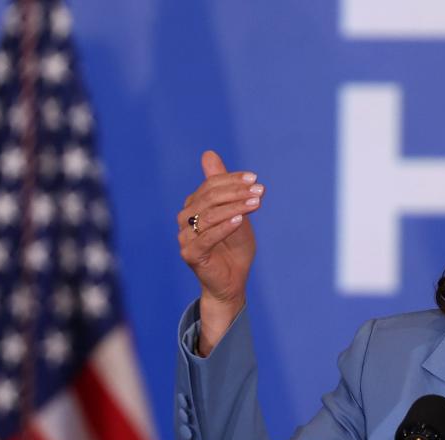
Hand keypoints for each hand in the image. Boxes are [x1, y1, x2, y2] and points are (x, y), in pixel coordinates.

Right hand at [177, 150, 262, 353]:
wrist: (232, 282)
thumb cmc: (234, 248)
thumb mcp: (235, 213)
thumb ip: (225, 187)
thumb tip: (208, 153)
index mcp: (193, 205)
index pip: (211, 185)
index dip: (233, 180)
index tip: (255, 179)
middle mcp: (185, 218)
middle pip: (209, 197)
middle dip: (236, 192)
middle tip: (260, 190)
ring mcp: (185, 237)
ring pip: (209, 215)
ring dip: (235, 207)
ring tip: (257, 203)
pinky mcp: (190, 254)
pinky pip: (207, 237)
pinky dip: (225, 227)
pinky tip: (241, 220)